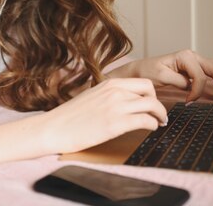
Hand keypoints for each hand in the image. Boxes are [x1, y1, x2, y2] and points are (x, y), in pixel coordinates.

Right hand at [40, 78, 167, 153]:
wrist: (53, 128)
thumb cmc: (69, 117)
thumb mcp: (91, 97)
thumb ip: (108, 95)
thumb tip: (123, 101)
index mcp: (109, 83)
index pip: (143, 82)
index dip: (151, 94)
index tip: (151, 104)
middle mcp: (115, 91)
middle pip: (151, 91)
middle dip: (158, 103)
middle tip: (158, 114)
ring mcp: (116, 106)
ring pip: (152, 105)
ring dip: (159, 115)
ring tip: (158, 123)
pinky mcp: (116, 124)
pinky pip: (145, 121)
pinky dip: (152, 125)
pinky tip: (149, 130)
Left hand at [108, 50, 212, 105]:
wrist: (140, 69)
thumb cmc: (147, 71)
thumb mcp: (160, 77)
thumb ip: (178, 81)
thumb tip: (192, 87)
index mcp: (184, 56)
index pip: (199, 76)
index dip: (197, 91)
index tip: (189, 103)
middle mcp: (192, 56)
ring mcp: (195, 60)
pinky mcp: (195, 67)